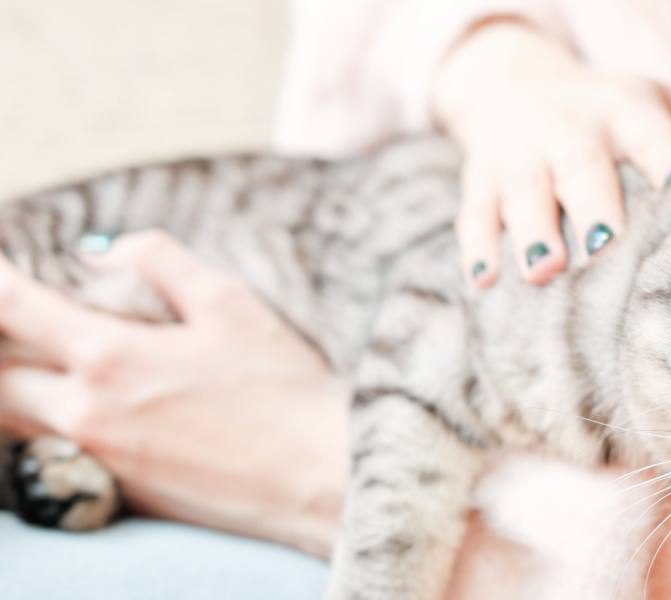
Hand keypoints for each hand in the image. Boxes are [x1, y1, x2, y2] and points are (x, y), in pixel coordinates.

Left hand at [0, 231, 348, 555]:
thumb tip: (100, 247)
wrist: (317, 480)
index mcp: (110, 356)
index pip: (14, 309)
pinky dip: (43, 426)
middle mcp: (86, 412)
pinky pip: (49, 455)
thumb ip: (160, 262)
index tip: (1, 268)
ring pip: (12, 421)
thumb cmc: (284, 390)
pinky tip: (73, 409)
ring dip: (12, 387)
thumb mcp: (232, 304)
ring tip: (34, 361)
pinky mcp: (118, 492)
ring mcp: (97, 458)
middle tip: (17, 320)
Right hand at [432, 21, 670, 285]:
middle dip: (594, 204)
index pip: (655, 136)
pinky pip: (474, 212)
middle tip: (608, 245)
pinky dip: (477, 245)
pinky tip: (483, 281)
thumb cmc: (606, 109)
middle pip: (583, 165)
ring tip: (543, 270)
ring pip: (525, 191)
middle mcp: (573, 130)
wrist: (512, 79)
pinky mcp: (481, 178)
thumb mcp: (656, 100)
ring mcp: (522, 155)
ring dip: (533, 230)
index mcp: (627, 111)